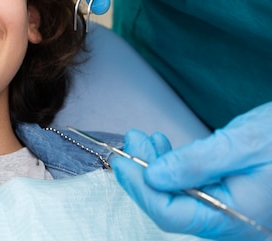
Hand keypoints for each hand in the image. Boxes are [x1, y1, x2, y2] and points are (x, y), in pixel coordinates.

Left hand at [112, 104, 271, 240]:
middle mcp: (232, 224)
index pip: (172, 214)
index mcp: (238, 218)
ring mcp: (229, 214)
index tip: (122, 161)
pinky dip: (171, 169)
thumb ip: (196, 163)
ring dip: (154, 168)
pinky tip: (162, 147)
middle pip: (170, 208)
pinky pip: (189, 191)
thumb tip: (152, 176)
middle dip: (143, 175)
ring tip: (144, 138)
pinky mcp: (226, 200)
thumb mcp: (240, 143)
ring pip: (176, 199)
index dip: (140, 188)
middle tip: (132, 140)